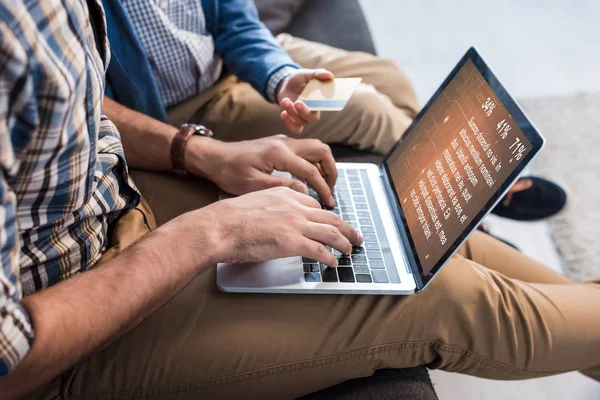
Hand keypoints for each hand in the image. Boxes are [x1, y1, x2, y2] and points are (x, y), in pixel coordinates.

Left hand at [185, 135, 337, 207]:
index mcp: (279, 153)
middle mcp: (285, 143)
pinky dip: (313, 163)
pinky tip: (309, 180)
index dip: (323, 188)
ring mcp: (283, 141)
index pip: (311, 170)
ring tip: (323, 186)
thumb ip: (282, 187)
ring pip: (316, 148)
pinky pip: (305, 150)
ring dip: (324, 166)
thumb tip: (305, 192)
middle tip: (330, 191)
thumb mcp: (253, 185)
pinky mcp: (280, 144)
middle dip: (331, 171)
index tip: (329, 202)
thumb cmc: (229, 172)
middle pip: (321, 151)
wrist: (214, 157)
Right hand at [204, 187, 362, 266]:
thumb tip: (275, 219)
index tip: (332, 224)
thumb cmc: (229, 217)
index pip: (314, 205)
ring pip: (330, 233)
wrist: (220, 226)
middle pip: (330, 217)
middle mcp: (295, 207)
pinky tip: (333, 263)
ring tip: (350, 251)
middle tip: (355, 236)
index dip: (326, 217)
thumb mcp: (254, 200)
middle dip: (346, 228)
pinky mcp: (292, 242)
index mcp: (285, 194)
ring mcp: (295, 224)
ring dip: (344, 243)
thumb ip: (271, 206)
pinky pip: (319, 251)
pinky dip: (329, 258)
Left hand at [276, 68, 333, 133]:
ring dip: (292, 112)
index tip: (318, 99)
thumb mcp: (307, 74)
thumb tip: (330, 75)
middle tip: (298, 102)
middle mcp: (313, 111)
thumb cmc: (299, 79)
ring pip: (300, 121)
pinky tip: (283, 113)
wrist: (285, 85)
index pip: (327, 107)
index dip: (325, 106)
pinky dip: (289, 123)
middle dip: (305, 112)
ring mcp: (303, 117)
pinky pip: (294, 129)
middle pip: (313, 119)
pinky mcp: (293, 120)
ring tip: (285, 100)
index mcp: (320, 101)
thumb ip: (318, 73)